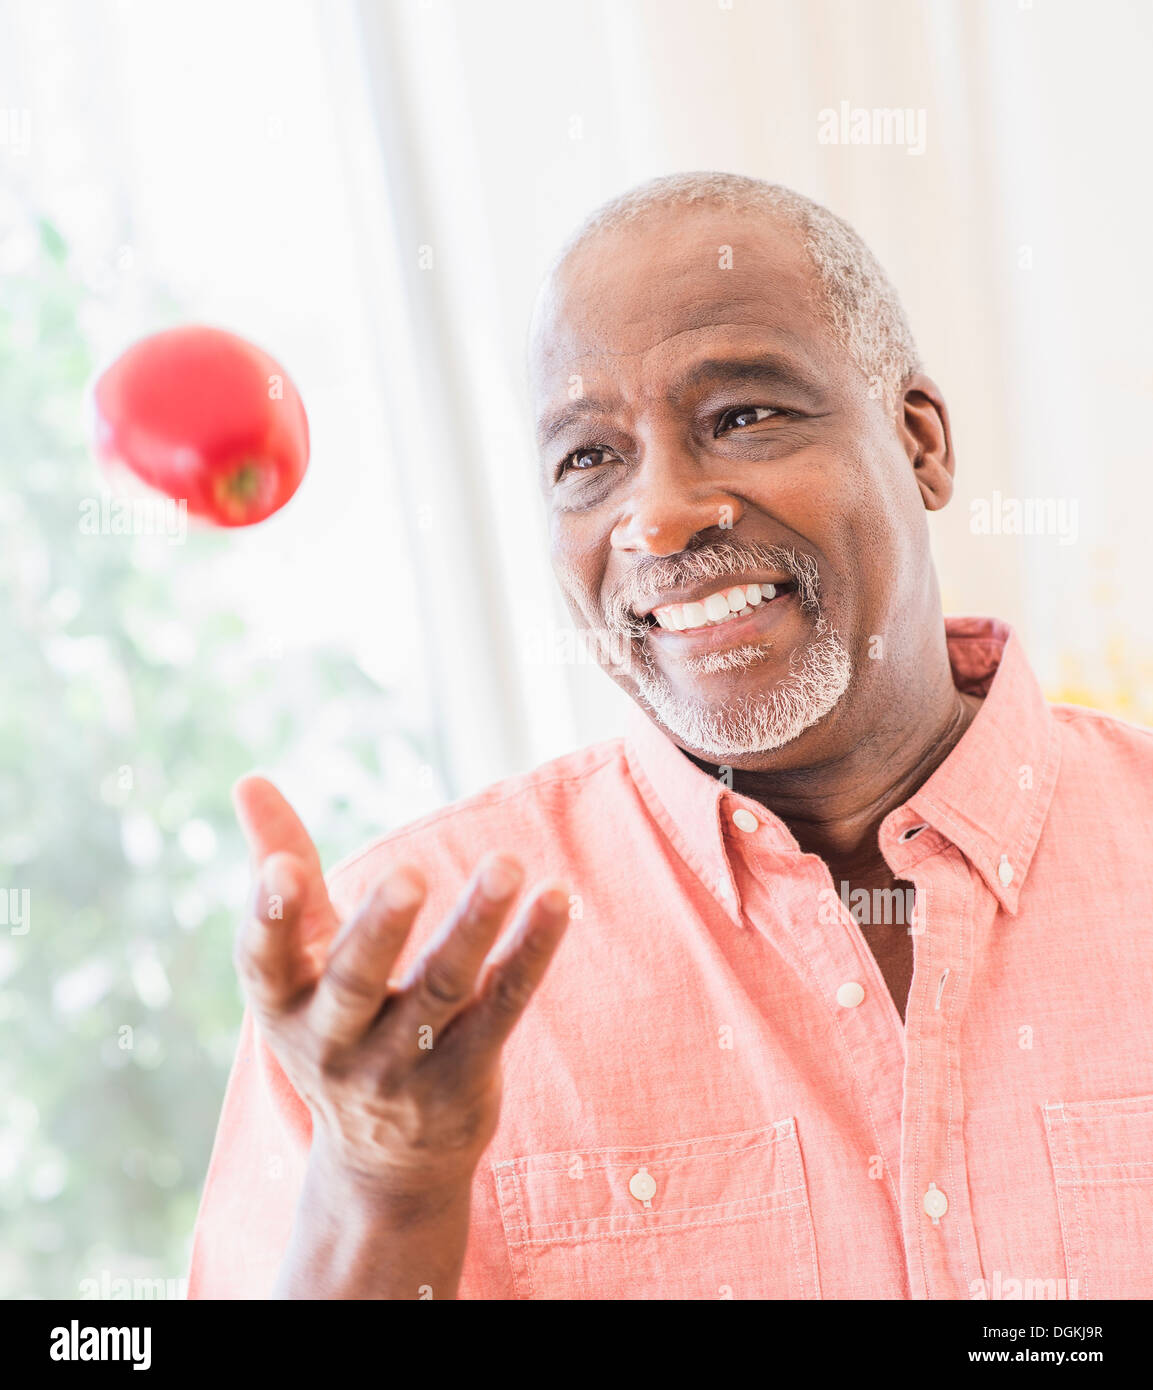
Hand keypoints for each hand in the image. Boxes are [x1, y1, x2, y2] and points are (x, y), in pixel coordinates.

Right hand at [231, 775, 571, 1198]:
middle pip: (357, 984)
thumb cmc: (336, 1023)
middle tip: (409, 873)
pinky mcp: (467, 1076)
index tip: (280, 868)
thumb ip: (280, 869)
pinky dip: (531, 951)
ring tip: (507, 866)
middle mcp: (337, 1045)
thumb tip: (246, 778)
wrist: (386, 1163)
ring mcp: (404, 1069)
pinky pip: (503, 1005)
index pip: (264, 964)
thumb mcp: (298, 960)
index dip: (269, 918)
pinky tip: (556, 899)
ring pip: (443, 990)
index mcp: (284, 1008)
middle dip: (380, 929)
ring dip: (476, 924)